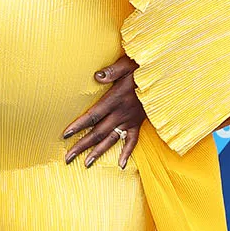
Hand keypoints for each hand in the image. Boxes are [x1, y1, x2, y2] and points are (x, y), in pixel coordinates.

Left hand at [61, 54, 145, 168]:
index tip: (65, 135)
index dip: (78, 125)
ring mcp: (130, 120)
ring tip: (86, 164)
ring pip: (111, 139)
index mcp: (115, 99)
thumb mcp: (127, 64)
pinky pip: (133, 141)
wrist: (164, 76)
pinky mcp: (139, 123)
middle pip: (98, 132)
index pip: (93, 116)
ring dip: (98, 152)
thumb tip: (97, 76)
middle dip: (82, 145)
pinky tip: (121, 165)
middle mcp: (121, 113)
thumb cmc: (143, 68)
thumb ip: (112, 71)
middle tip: (68, 158)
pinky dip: (127, 153)